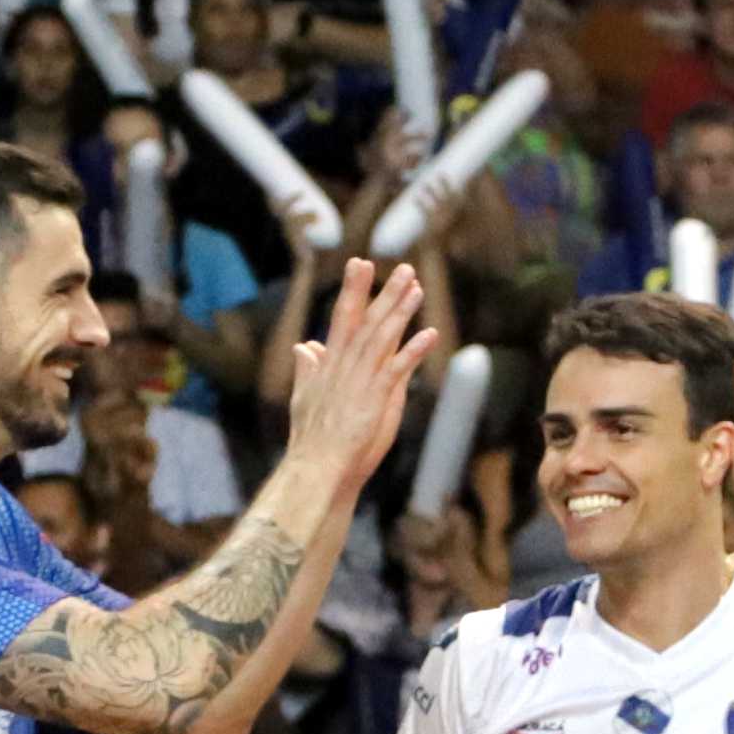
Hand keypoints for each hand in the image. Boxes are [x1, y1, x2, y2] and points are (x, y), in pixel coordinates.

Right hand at [280, 258, 441, 495]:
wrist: (315, 469)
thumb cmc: (312, 440)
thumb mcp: (305, 398)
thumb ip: (307, 369)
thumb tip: (303, 347)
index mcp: (329, 365)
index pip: (344, 319)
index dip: (354, 291)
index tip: (362, 264)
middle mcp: (344, 367)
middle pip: (366, 322)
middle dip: (383, 292)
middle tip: (403, 268)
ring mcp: (359, 382)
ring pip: (382, 339)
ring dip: (400, 312)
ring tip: (417, 288)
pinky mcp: (374, 399)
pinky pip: (397, 369)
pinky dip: (412, 351)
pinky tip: (429, 334)